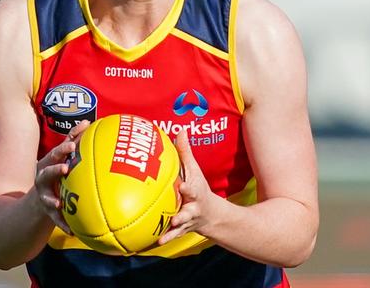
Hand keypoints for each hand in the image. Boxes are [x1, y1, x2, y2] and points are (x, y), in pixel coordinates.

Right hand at [34, 120, 90, 233]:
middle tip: (66, 166)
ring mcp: (43, 194)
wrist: (36, 201)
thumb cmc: (56, 174)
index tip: (74, 143)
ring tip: (60, 202)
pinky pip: (55, 218)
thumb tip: (87, 122)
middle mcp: (43, 176)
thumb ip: (74, 142)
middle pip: (48, 168)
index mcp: (50, 162)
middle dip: (55, 166)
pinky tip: (72, 230)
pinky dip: (62, 223)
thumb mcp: (62, 159)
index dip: (65, 146)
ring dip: (52, 198)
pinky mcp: (46, 210)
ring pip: (46, 195)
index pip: (58, 151)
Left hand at [158, 127, 218, 243]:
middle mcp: (193, 207)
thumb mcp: (194, 170)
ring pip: (182, 224)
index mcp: (195, 191)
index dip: (188, 187)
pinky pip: (174, 234)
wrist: (212, 214)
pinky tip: (157, 241)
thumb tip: (180, 129)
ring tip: (166, 231)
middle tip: (176, 217)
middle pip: (189, 210)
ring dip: (174, 228)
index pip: (192, 188)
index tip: (182, 185)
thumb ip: (185, 151)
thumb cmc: (198, 187)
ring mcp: (189, 220)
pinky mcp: (183, 229)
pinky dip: (167, 237)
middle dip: (183, 213)